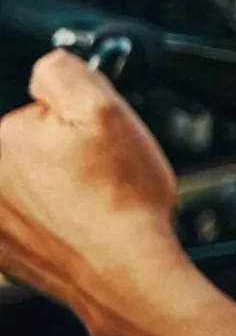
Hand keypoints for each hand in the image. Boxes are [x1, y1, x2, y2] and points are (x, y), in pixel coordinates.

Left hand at [0, 51, 183, 309]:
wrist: (124, 269)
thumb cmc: (118, 198)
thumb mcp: (103, 108)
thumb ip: (62, 73)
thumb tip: (47, 67)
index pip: (26, 110)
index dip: (62, 117)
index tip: (81, 137)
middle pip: (21, 146)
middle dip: (56, 148)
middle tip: (93, 165)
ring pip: (28, 183)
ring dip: (55, 184)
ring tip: (91, 196)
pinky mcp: (3, 251)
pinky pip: (28, 218)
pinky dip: (52, 218)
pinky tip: (81, 221)